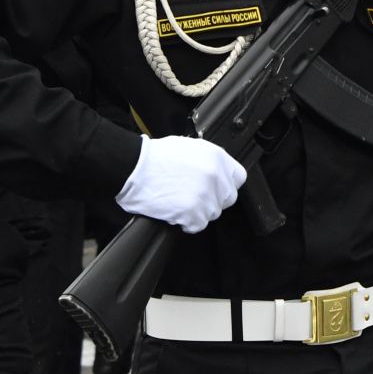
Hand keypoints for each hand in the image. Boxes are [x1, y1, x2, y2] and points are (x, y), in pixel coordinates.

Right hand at [116, 135, 246, 232]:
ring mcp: (205, 196)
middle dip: (213, 199)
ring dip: (198, 211)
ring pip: (212, 213)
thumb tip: (216, 171)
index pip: (239, 178)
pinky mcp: (192, 212)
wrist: (133, 168)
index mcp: (217, 158)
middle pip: (228, 198)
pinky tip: (176, 212)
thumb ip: (208, 161)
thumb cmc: (155, 157)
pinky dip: (187, 223)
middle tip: (194, 196)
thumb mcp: (190, 147)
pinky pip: (197, 225)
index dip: (227, 184)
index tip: (217, 188)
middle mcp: (216, 177)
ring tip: (180, 202)